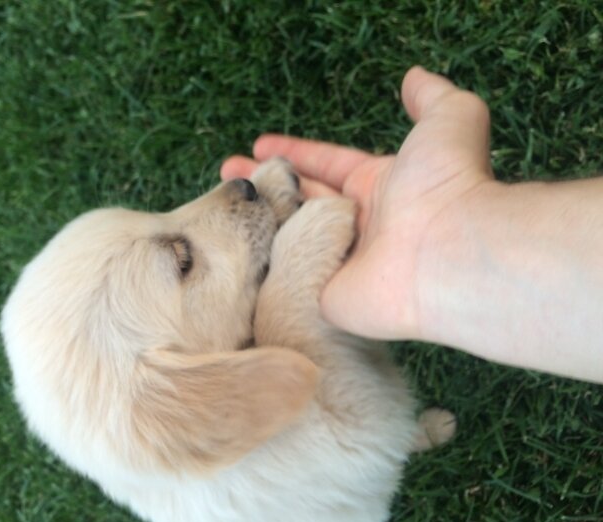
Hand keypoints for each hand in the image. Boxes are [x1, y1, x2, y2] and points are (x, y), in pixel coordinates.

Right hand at [221, 66, 495, 339]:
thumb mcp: (448, 119)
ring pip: (288, 234)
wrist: (448, 251)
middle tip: (226, 173)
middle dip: (265, 182)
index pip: (326, 165)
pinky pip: (284, 273)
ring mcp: (338, 262)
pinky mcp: (322, 294)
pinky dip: (261, 259)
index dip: (294, 152)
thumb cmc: (448, 184)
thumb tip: (413, 78)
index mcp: (379, 187)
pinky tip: (231, 244)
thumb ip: (430, 97)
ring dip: (257, 217)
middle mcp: (357, 225)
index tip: (258, 144)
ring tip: (221, 200)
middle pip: (301, 199)